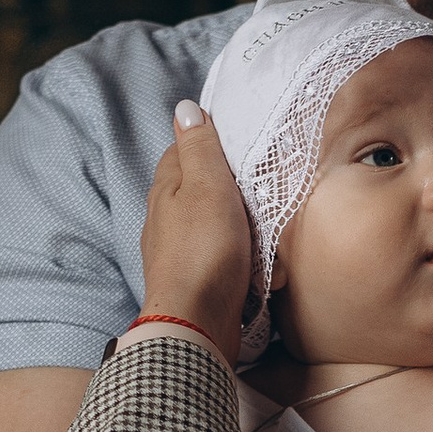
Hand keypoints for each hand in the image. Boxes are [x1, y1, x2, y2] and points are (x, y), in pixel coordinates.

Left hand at [134, 101, 255, 356]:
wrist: (197, 323)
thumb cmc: (203, 250)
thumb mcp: (206, 186)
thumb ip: (199, 148)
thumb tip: (185, 108)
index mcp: (165, 189)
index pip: (182, 150)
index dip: (209, 142)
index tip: (240, 141)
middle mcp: (166, 218)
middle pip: (201, 188)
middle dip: (231, 186)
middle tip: (263, 184)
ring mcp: (179, 251)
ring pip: (215, 224)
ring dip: (241, 226)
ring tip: (267, 228)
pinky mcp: (197, 280)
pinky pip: (224, 258)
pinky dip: (241, 258)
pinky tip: (259, 265)